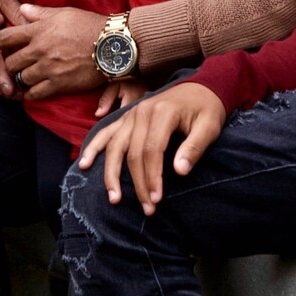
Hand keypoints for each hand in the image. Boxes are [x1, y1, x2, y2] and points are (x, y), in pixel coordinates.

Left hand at [0, 3, 103, 99]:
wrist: (113, 45)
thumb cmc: (90, 25)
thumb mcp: (64, 13)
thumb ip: (40, 13)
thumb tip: (22, 9)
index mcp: (38, 30)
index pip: (5, 37)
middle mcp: (40, 50)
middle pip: (10, 62)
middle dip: (7, 65)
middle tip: (9, 67)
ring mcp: (49, 68)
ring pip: (21, 79)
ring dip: (19, 80)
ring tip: (19, 80)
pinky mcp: (59, 84)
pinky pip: (36, 93)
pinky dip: (30, 93)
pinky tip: (31, 91)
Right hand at [76, 82, 226, 215]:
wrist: (200, 87)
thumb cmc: (207, 108)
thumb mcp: (210, 126)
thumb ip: (195, 147)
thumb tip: (180, 171)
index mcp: (162, 112)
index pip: (152, 150)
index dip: (152, 177)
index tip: (156, 199)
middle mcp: (141, 112)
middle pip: (133, 153)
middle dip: (138, 184)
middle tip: (147, 208)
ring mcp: (131, 114)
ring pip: (115, 147)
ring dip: (112, 174)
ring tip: (114, 198)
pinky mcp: (127, 117)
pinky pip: (106, 133)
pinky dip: (93, 147)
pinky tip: (84, 163)